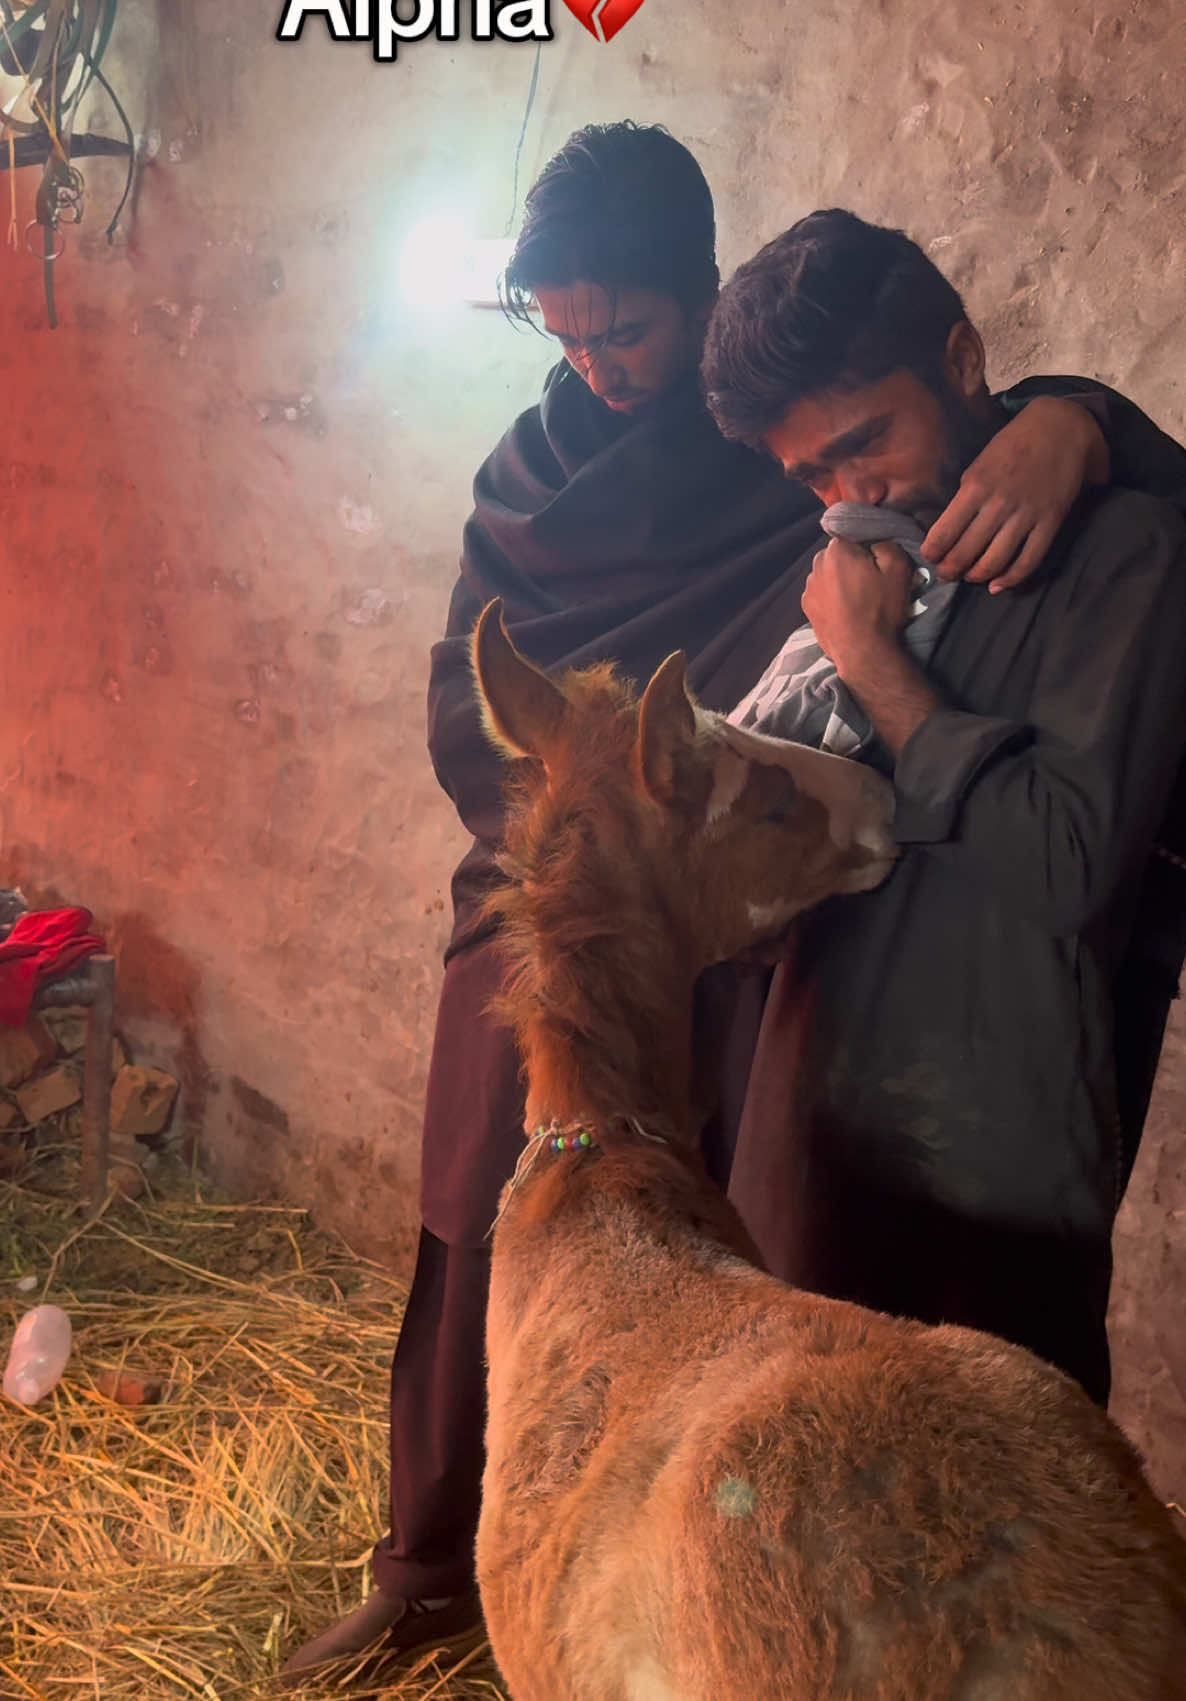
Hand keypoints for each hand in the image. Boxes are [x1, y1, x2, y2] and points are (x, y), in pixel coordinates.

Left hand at [802, 537, 914, 671]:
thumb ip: (887, 544)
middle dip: (852, 564)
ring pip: (828, 575)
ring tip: (858, 601)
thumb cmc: (881, 609)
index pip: (853, 536)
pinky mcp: (807, 609)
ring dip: (841, 582)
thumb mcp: (898, 568)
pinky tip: (846, 612)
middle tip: (870, 584)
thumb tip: (875, 543)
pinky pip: (822, 594)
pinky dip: (832, 599)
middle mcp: (816, 565)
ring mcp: (808, 588)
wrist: (862, 652)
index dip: (868, 548)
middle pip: (839, 556)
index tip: (878, 565)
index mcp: (836, 550)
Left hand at [921, 397, 1109, 592]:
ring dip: (977, 576)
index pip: (944, 533)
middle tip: (946, 573)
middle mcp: (998, 505)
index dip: (932, 553)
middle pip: (965, 553)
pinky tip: (998, 586)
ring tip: (969, 577)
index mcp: (975, 487)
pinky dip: (1011, 579)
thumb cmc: (1013, 444)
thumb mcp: (979, 464)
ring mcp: (1026, 516)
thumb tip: (949, 529)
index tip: (929, 558)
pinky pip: (1028, 561)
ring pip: (994, 562)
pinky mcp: (1050, 523)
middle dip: (950, 570)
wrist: (1061, 428)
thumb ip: (965, 497)